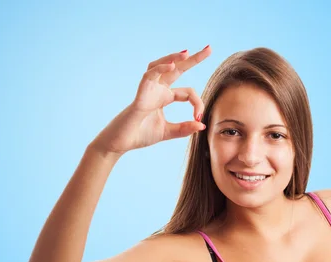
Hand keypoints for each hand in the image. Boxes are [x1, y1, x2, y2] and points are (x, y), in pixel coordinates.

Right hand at [91, 45, 211, 155]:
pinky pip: (150, 75)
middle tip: (209, 48)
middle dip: (193, 59)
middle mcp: (158, 90)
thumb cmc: (140, 135)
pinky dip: (160, 68)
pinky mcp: (140, 93)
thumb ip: (184, 128)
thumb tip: (203, 125)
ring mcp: (148, 89)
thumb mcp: (167, 132)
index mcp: (164, 97)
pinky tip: (172, 65)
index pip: (188, 93)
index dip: (197, 104)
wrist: (121, 143)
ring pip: (162, 66)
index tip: (199, 118)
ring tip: (187, 53)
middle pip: (177, 69)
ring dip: (174, 58)